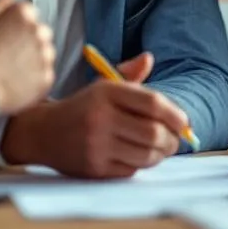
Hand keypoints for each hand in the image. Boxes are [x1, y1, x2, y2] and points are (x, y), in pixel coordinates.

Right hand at [0, 0, 54, 113]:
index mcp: (23, 13)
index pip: (28, 15)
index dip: (13, 28)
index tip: (1, 40)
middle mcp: (38, 30)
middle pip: (40, 33)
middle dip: (28, 42)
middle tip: (5, 57)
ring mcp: (44, 55)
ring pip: (45, 55)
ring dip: (33, 61)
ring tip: (9, 72)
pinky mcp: (46, 77)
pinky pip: (44, 76)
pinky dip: (34, 80)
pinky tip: (15, 83)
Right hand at [0, 52, 188, 178]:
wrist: (42, 133)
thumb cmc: (82, 108)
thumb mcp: (102, 85)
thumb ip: (129, 75)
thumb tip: (149, 58)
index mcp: (106, 92)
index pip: (152, 103)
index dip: (175, 114)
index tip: (184, 122)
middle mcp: (100, 118)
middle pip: (154, 133)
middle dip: (172, 140)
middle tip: (175, 140)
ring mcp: (96, 145)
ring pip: (146, 155)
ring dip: (160, 154)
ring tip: (160, 148)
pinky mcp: (94, 168)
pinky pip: (132, 170)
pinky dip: (141, 164)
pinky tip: (136, 156)